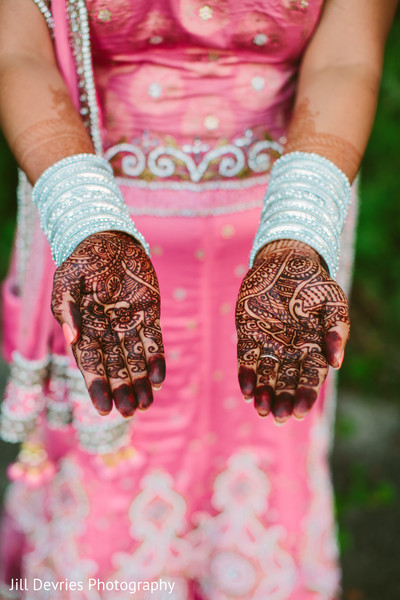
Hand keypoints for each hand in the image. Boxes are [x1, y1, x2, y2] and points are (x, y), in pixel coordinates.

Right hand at [51, 231, 164, 417]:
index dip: (97, 386)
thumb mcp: (67, 280)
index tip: (104, 410)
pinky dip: (156, 359)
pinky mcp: (149, 313)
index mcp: (85, 328)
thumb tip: (73, 339)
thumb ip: (68, 309)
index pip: (90, 363)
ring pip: (135, 360)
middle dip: (122, 390)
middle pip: (115, 367)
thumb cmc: (84, 260)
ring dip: (140, 382)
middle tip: (130, 413)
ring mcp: (129, 324)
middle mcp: (107, 331)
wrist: (110, 238)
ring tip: (146, 405)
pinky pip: (154, 340)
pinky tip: (159, 378)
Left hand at [235, 239, 349, 422]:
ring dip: (263, 394)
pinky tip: (246, 391)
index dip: (305, 396)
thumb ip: (336, 331)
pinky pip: (247, 359)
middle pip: (286, 383)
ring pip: (266, 376)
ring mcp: (269, 345)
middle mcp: (290, 352)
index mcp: (313, 349)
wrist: (285, 260)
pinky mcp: (248, 335)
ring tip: (261, 410)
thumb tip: (337, 363)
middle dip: (283, 400)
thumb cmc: (313, 283)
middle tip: (279, 416)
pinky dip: (246, 375)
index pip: (310, 379)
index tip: (299, 411)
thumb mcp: (333, 302)